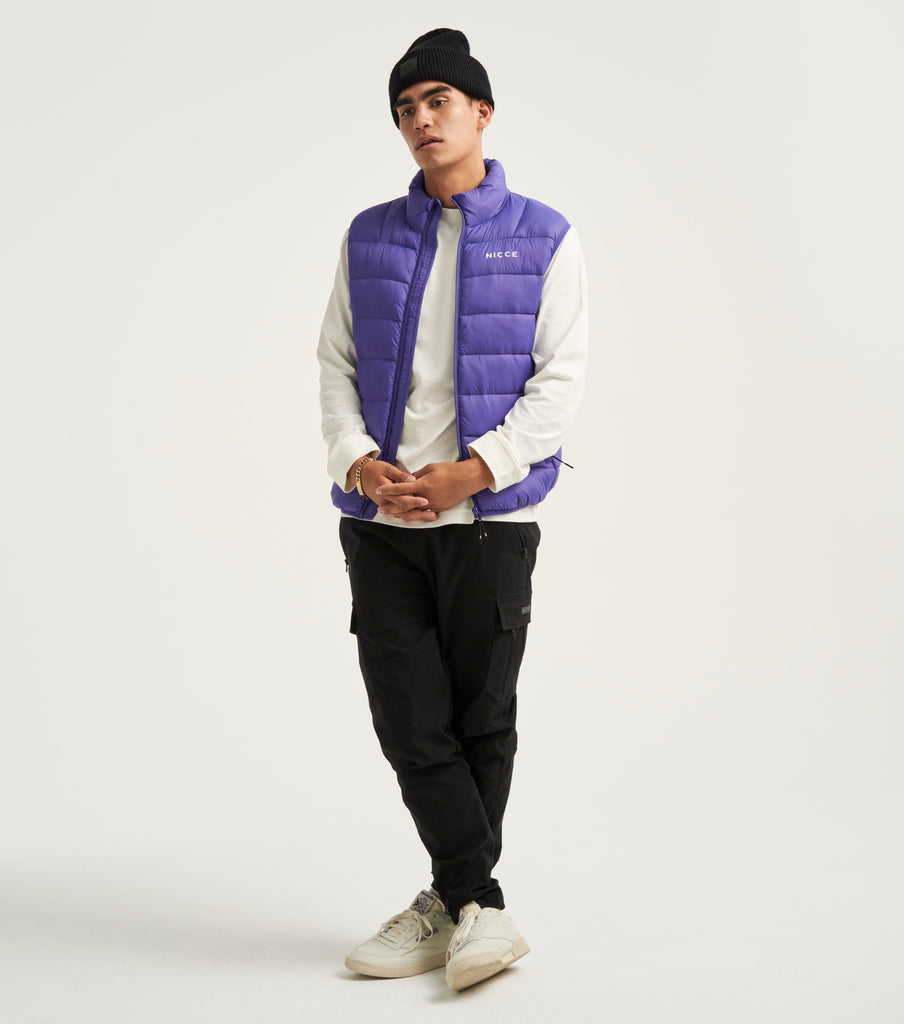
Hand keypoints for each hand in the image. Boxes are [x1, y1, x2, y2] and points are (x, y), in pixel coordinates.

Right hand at [359, 459, 437, 521]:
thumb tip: (412, 479)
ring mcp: (386, 505)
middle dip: (419, 513)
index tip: (426, 501)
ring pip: (402, 514)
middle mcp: (385, 501)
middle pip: (404, 511)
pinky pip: (400, 513)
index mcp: (385, 492)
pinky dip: (410, 515)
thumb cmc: (375, 469)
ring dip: (417, 516)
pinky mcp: (387, 505)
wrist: (361, 475)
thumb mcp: (388, 469)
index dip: (415, 502)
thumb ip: (400, 476)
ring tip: (431, 516)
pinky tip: (421, 515)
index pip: (402, 500)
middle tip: (433, 514)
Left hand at [375, 455, 493, 516]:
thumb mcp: (430, 468)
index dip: (388, 490)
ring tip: (389, 514)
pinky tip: (405, 515)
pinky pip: (423, 513)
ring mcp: (433, 505)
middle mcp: (426, 497)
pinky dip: (413, 514)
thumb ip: (417, 475)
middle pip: (404, 504)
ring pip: (413, 512)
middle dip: (391, 506)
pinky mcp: (439, 509)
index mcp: (423, 485)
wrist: (467, 479)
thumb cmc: (450, 470)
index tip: (378, 490)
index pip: (401, 488)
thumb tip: (407, 480)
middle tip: (380, 508)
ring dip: (400, 513)